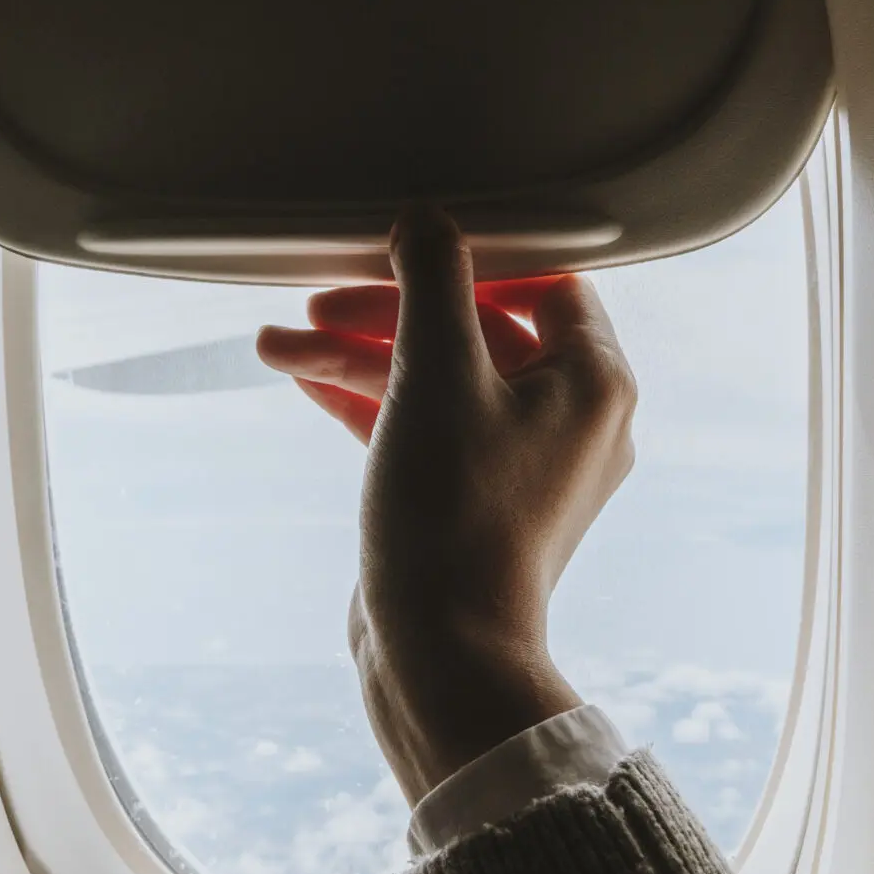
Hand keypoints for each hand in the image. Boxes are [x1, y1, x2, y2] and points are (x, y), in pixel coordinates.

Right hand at [255, 206, 636, 804]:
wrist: (439, 654)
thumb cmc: (454, 515)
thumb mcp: (436, 371)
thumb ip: (432, 281)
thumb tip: (427, 219)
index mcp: (594, 383)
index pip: (542, 282)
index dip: (470, 258)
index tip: (403, 245)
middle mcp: (571, 422)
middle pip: (475, 329)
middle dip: (387, 310)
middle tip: (321, 299)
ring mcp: (520, 468)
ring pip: (437, 380)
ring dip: (360, 355)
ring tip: (279, 344)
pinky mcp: (472, 503)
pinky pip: (423, 427)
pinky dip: (369, 401)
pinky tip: (304, 378)